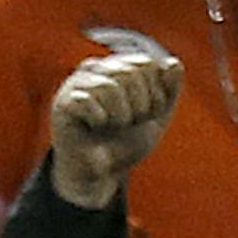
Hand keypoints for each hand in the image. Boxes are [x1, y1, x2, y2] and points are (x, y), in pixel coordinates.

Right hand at [50, 47, 181, 209]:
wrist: (99, 174)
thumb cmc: (124, 142)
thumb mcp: (155, 119)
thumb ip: (170, 91)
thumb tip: (174, 64)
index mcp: (118, 66)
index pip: (145, 64)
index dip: (155, 94)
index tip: (147, 116)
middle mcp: (96, 69)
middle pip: (129, 71)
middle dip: (140, 105)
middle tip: (129, 124)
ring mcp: (77, 84)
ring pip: (110, 86)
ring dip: (121, 115)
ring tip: (114, 126)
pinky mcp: (63, 103)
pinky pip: (87, 101)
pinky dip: (99, 119)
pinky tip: (96, 126)